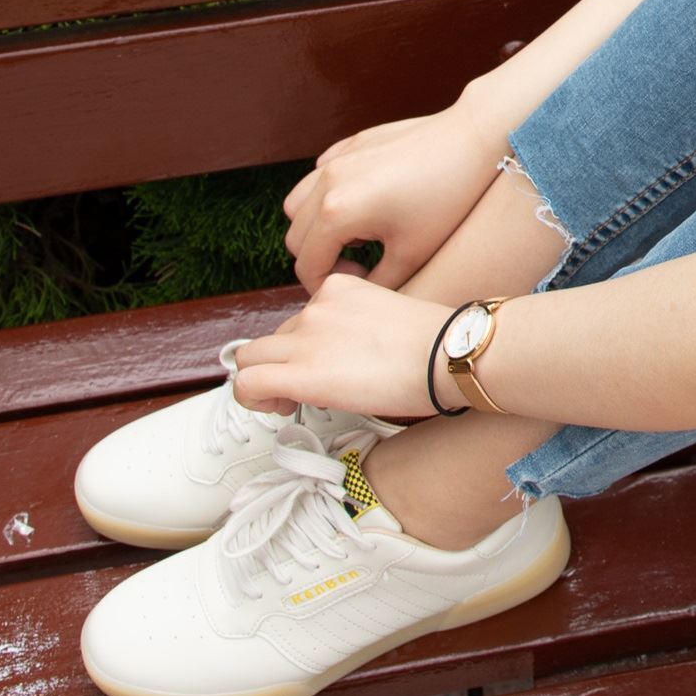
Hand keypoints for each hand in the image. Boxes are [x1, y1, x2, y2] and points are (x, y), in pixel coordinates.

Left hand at [228, 270, 473, 421]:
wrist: (447, 354)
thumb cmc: (438, 344)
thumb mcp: (394, 316)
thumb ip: (362, 327)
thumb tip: (355, 358)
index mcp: (340, 288)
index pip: (302, 318)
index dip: (303, 349)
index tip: (322, 367)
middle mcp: (316, 307)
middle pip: (272, 338)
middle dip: (280, 366)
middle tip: (301, 390)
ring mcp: (305, 338)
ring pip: (249, 358)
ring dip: (263, 381)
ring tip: (289, 400)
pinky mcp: (300, 372)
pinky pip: (247, 383)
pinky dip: (252, 398)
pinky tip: (280, 407)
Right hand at [282, 96, 503, 295]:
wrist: (473, 141)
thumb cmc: (447, 200)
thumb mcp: (412, 255)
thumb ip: (374, 284)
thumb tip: (354, 296)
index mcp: (337, 212)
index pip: (306, 266)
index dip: (325, 287)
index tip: (360, 286)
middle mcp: (326, 182)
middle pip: (296, 238)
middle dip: (319, 259)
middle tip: (359, 267)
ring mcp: (337, 158)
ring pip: (298, 204)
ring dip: (316, 226)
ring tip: (357, 236)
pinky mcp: (351, 143)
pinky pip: (320, 175)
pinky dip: (327, 195)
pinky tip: (364, 203)